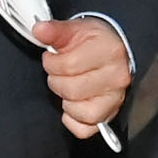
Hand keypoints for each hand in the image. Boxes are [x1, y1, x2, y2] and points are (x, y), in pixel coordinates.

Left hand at [35, 16, 129, 136]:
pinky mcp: (109, 116)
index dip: (52, 63)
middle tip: (60, 72)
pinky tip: (73, 104)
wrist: (115, 52)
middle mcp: (116, 78)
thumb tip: (40, 30)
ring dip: (65, 100)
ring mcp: (114, 100)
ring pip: (77, 111)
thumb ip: (56, 30)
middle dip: (57, 80)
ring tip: (68, 86)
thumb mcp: (76, 29)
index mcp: (109, 52)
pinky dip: (73, 120)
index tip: (52, 58)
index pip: (68, 66)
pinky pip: (83, 129)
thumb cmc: (96, 42)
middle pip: (71, 90)